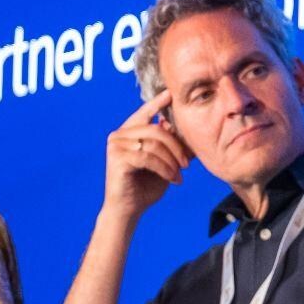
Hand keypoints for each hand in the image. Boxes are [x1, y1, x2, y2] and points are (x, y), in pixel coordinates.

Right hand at [103, 91, 189, 218]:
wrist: (128, 211)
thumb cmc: (145, 187)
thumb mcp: (164, 163)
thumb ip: (169, 145)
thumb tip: (179, 126)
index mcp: (128, 133)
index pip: (144, 113)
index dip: (157, 103)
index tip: (170, 93)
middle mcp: (119, 135)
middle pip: (156, 130)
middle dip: (176, 146)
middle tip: (187, 164)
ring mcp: (116, 145)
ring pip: (154, 144)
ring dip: (171, 161)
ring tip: (179, 175)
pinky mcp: (117, 158)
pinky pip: (148, 157)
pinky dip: (164, 168)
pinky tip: (172, 179)